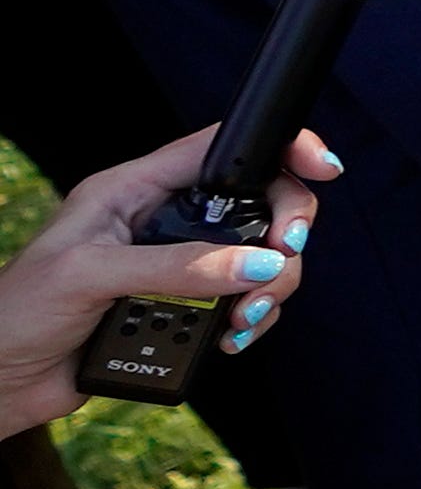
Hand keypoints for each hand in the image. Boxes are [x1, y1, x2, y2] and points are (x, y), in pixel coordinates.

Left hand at [0, 125, 338, 432]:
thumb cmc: (17, 314)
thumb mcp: (91, 276)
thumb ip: (177, 265)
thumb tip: (258, 264)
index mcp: (135, 190)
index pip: (221, 148)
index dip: (279, 149)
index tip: (321, 168)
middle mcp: (165, 222)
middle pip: (259, 206)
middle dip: (283, 236)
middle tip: (281, 264)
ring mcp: (179, 266)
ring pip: (260, 261)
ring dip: (270, 290)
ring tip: (243, 322)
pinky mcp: (184, 309)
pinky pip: (244, 304)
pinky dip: (252, 322)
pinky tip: (232, 340)